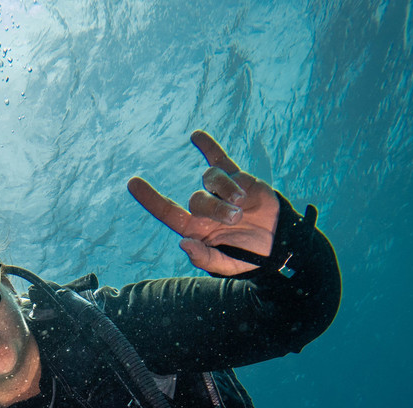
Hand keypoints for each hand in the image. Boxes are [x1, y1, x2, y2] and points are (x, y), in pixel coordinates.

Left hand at [128, 130, 279, 275]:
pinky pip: (220, 160)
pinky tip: (195, 136)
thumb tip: (183, 244)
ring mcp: (220, 192)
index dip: (150, 199)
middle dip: (216, 207)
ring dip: (225, 189)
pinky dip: (208, 147)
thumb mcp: (228, 265)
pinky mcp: (238, 179)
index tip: (133, 183)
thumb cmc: (249, 257)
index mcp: (196, 230)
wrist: (278, 243)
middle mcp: (204, 209)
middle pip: (197, 199)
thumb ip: (206, 259)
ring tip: (242, 203)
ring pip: (211, 179)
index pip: (167, 212)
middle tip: (235, 218)